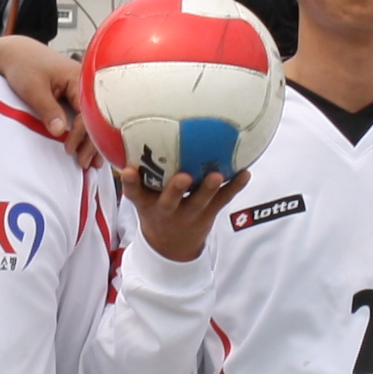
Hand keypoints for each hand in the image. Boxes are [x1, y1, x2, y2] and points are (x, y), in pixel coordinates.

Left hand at [0, 35, 96, 167]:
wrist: (16, 53)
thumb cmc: (24, 65)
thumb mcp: (33, 88)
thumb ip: (48, 109)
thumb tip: (60, 132)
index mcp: (80, 78)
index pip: (89, 112)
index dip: (81, 134)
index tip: (70, 150)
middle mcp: (87, 83)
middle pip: (97, 118)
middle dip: (92, 143)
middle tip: (85, 164)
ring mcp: (84, 89)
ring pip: (95, 119)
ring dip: (92, 140)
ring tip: (90, 162)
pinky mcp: (78, 95)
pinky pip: (87, 115)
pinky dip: (87, 132)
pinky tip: (89, 148)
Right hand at [126, 165, 247, 263]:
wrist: (172, 246)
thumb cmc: (156, 207)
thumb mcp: (143, 195)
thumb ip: (140, 169)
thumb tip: (136, 126)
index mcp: (147, 203)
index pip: (134, 193)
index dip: (130, 183)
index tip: (127, 170)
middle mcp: (167, 210)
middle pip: (169, 201)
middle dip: (176, 189)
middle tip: (183, 176)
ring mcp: (189, 213)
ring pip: (199, 201)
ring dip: (209, 188)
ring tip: (217, 175)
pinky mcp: (208, 214)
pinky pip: (222, 200)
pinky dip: (234, 186)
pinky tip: (245, 172)